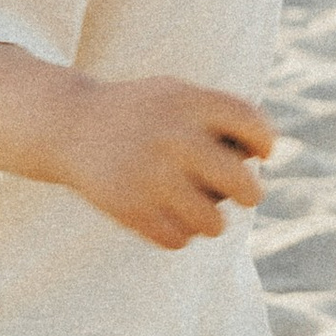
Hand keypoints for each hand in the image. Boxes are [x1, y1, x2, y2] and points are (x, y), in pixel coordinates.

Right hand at [51, 74, 274, 249]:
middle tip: (244, 195)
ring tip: (199, 210)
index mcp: (188, 101)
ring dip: (212, 221)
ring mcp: (150, 174)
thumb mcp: (177, 95)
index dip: (265, 143)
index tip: (260, 153)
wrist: (68, 125)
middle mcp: (173, 136)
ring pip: (213, 223)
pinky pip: (178, 240)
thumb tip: (267, 154)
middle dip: (250, 194)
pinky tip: (167, 217)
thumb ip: (223, 115)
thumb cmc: (140, 114)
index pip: (253, 124)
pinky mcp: (128, 207)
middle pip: (242, 184)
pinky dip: (178, 234)